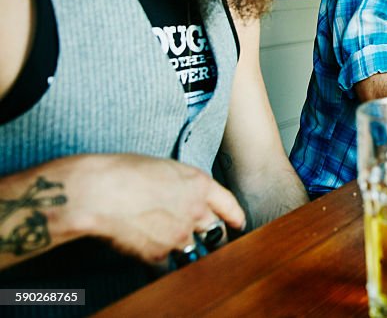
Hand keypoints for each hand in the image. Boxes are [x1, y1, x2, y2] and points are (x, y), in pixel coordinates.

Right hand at [65, 154, 245, 264]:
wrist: (99, 192)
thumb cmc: (124, 172)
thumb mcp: (165, 169)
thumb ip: (181, 186)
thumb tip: (181, 197)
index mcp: (200, 185)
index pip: (228, 205)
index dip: (234, 217)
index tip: (238, 225)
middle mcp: (196, 211)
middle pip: (216, 232)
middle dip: (214, 239)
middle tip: (208, 243)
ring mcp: (180, 235)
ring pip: (193, 251)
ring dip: (186, 253)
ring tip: (172, 249)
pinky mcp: (159, 254)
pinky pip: (167, 267)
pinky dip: (161, 266)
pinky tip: (151, 259)